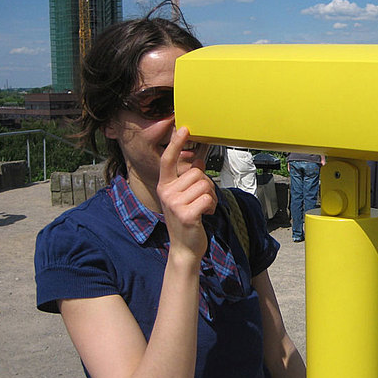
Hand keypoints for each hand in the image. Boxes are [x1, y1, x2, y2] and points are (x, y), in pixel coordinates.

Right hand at [157, 127, 216, 258]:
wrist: (184, 248)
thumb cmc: (186, 221)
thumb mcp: (182, 198)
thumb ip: (187, 180)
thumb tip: (198, 160)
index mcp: (164, 186)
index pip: (168, 160)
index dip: (175, 143)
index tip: (183, 128)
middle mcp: (166, 192)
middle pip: (197, 173)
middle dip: (206, 185)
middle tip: (202, 201)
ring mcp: (174, 203)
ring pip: (204, 185)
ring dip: (211, 197)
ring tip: (203, 208)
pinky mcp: (186, 214)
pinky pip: (208, 198)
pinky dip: (212, 206)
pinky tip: (205, 215)